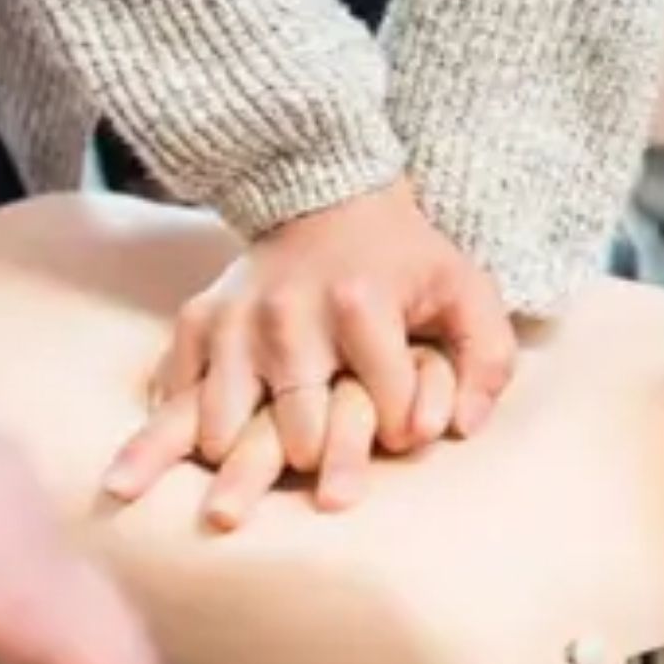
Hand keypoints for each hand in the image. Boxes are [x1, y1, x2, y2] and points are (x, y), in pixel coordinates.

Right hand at [102, 180, 513, 512]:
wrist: (326, 192)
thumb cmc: (405, 258)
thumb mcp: (467, 292)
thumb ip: (488, 360)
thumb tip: (458, 430)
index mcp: (361, 306)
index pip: (389, 414)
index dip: (405, 431)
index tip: (406, 427)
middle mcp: (288, 316)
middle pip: (300, 439)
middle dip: (324, 462)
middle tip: (330, 457)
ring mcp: (234, 321)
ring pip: (222, 434)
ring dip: (245, 462)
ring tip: (264, 471)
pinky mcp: (195, 323)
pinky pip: (175, 401)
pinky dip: (185, 431)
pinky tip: (207, 445)